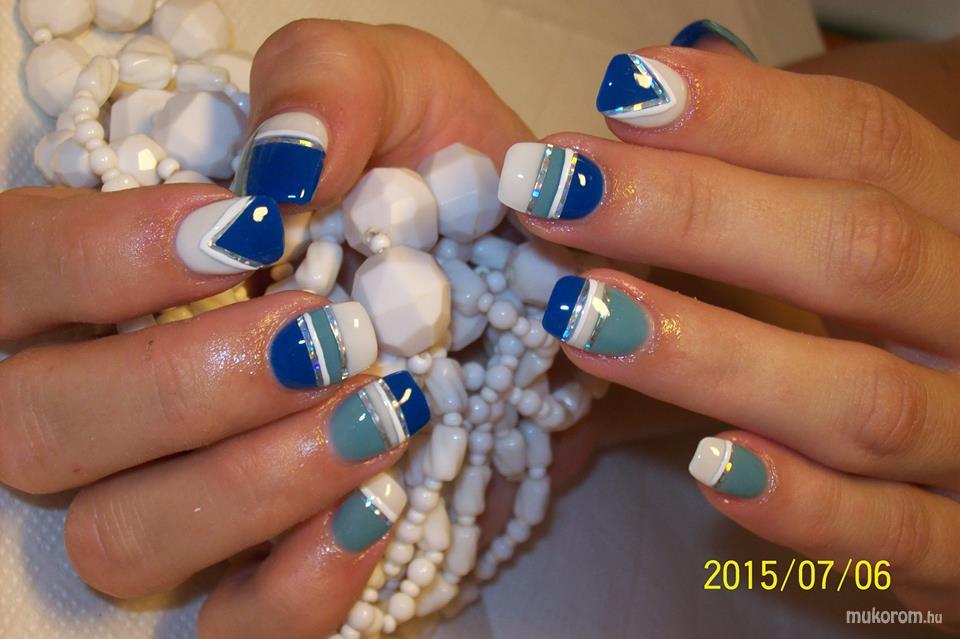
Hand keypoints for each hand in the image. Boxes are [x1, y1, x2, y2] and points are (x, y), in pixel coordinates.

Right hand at [0, 20, 530, 637]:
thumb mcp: (404, 94)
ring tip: (380, 417)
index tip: (245, 237)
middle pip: (38, 423)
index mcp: (124, 268)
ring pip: (120, 538)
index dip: (101, 260)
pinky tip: (380, 509)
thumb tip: (275, 166)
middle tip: (326, 339)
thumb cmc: (450, 191)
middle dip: (186, 384)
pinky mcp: (263, 578)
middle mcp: (124, 391)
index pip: (18, 270)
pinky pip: (231, 629)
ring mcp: (182, 497)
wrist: (539, 302)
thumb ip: (324, 84)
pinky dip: (302, 582)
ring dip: (254, 480)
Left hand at [498, 39, 959, 628]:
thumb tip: (647, 101)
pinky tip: (706, 465)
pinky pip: (891, 537)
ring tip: (584, 316)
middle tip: (556, 190)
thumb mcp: (875, 237)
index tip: (625, 94)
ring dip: (717, 357)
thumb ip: (782, 181)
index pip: (866, 145)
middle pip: (857, 252)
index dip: (746, 116)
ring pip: (862, 401)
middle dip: (694, 215)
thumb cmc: (918, 326)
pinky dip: (802, 506)